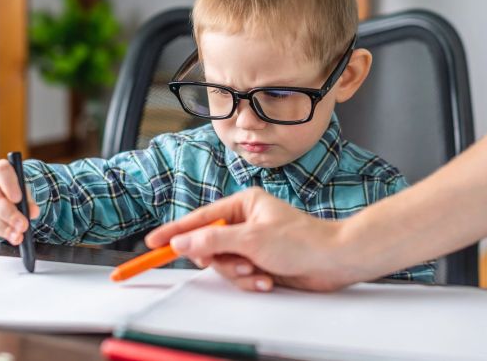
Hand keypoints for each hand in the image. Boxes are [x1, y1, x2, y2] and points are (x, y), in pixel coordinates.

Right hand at [0, 160, 39, 245]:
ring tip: (18, 236)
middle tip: (23, 225)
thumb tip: (33, 212)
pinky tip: (9, 235)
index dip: (9, 185)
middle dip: (10, 214)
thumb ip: (28, 199)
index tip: (18, 199)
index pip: (1, 172)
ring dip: (5, 228)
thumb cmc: (11, 188)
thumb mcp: (22, 189)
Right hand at [145, 187, 366, 291]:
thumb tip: (182, 242)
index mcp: (243, 204)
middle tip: (237, 264)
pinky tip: (268, 280)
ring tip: (259, 272)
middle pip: (209, 245)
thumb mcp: (251, 239)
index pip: (199, 217)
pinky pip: (239, 276)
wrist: (334, 261)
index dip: (174, 232)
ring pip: (223, 265)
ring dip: (240, 274)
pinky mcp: (260, 263)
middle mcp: (245, 222)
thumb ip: (212, 239)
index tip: (152, 243)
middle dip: (222, 261)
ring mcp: (252, 244)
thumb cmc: (302, 240)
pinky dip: (251, 281)